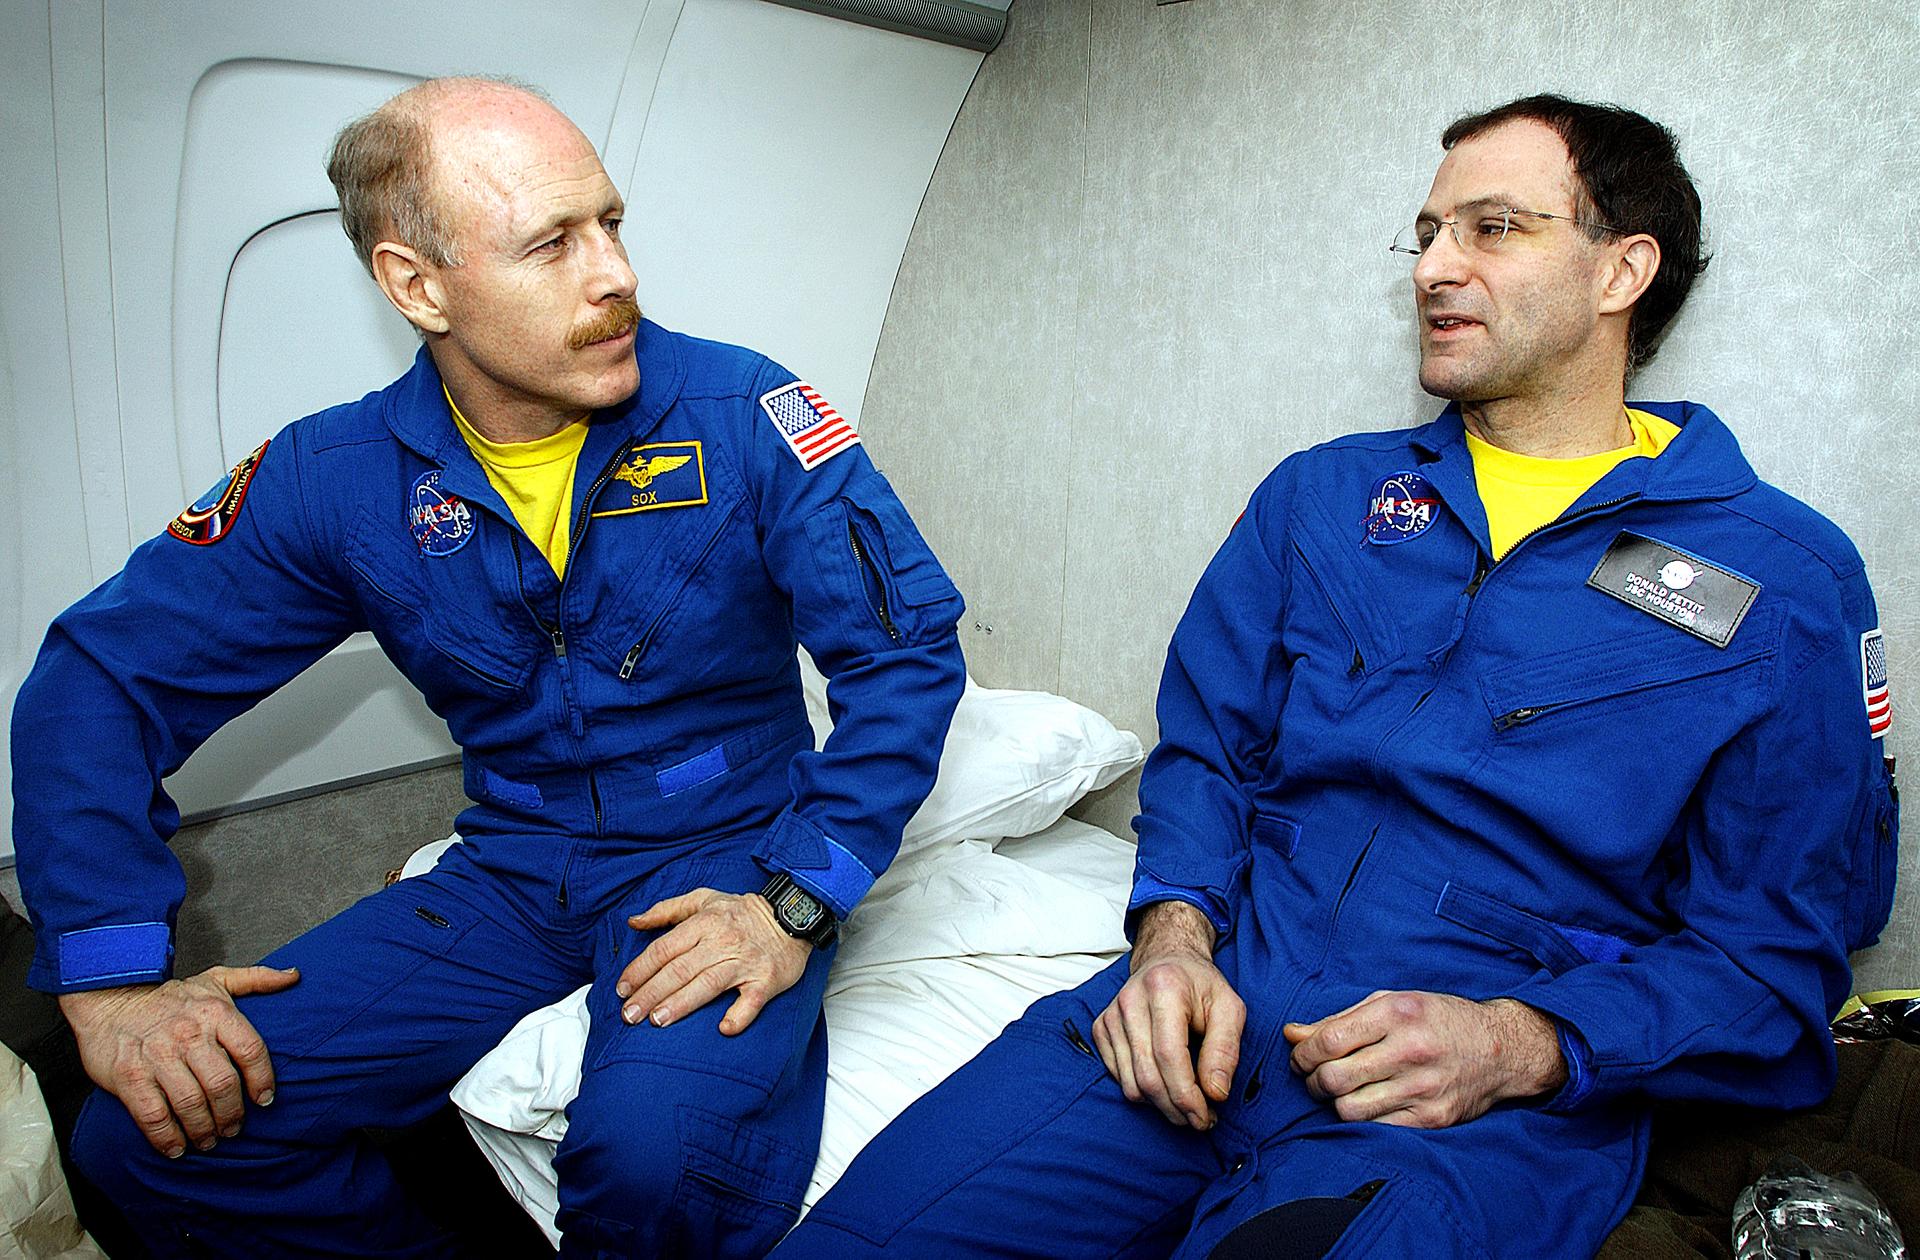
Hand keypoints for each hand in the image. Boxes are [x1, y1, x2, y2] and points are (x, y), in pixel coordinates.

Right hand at [59, 964, 300, 1157]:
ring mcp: (157, 1056)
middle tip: (234, 1129)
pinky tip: (177, 1147)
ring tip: (210, 1139)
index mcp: (215, 1013)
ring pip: (190, 1103)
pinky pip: (153, 1114)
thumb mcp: (215, 980)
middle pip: (222, 1084)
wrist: (109, 998)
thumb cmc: (168, 997)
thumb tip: (294, 977)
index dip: (262, 1080)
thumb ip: (256, 979)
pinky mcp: (129, 1076)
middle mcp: (189, 1034)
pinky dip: (167, 1137)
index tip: (264, 1100)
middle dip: (232, 1114)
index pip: (251, 1051)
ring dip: (204, 1129)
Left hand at [617, 889, 809, 1034]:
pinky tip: (725, 1028)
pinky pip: (752, 1000)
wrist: (792, 915)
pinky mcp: (767, 980)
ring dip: (682, 1003)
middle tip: (630, 1015)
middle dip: (651, 993)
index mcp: (704, 923)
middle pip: (680, 969)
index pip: (665, 948)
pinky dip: (740, 1014)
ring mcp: (745, 962)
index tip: (622, 989)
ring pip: (708, 984)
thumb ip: (666, 910)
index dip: (640, 970)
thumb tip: (633, 921)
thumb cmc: (742, 912)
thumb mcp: (704, 899)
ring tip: (658, 1021)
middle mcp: (722, 942)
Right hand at [1091, 901, 1243, 1129]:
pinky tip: (1165, 1083)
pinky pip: (1119, 1077)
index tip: (1207, 1117)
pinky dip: (1143, 1091)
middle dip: (1176, 1109)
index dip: (1188, 1096)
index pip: (1169, 1056)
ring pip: (1130, 1084)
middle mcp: (1130, 1001)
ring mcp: (1111, 1015)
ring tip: (1186, 1103)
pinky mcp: (1102, 1027)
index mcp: (1164, 989)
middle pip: (1148, 1076)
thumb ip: (1226, 1050)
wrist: (1168, 961)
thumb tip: (1216, 1093)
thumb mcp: (1230, 1009)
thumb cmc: (1201, 986)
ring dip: (1160, 1105)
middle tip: (1201, 1119)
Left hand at [1284, 991, 1565, 1128]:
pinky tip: (1366, 1105)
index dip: (1303, 1054)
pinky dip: (1362, 1120)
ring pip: (1349, 1110)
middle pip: (1334, 1078)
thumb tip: (1290, 1034)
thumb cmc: (1437, 1020)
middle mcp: (1410, 1050)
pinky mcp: (1432, 1119)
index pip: (1329, 1041)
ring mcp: (1423, 1088)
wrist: (1501, 1049)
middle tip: (1314, 1078)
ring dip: (1333, 1104)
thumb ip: (1338, 1019)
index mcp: (1397, 1013)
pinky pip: (1377, 1128)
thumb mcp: (1390, 1003)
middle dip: (1312, 1081)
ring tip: (1338, 1092)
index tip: (1299, 1058)